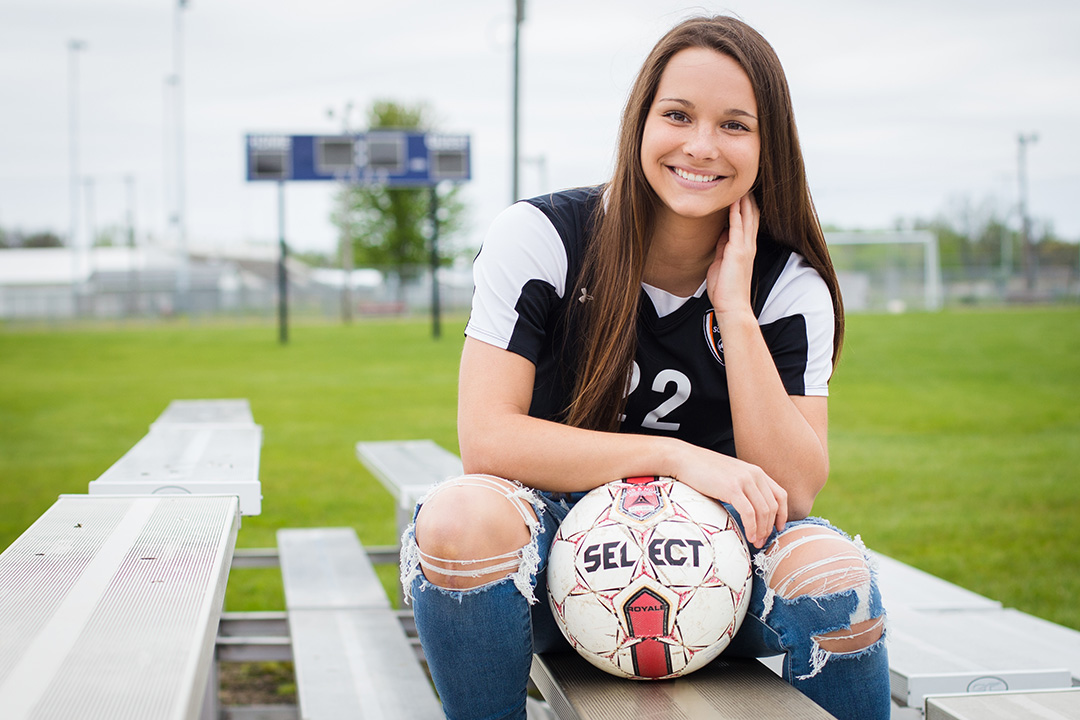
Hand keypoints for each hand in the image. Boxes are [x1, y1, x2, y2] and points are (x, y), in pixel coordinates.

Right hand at [673, 442, 786, 548]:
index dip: (783, 514)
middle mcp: (754, 474)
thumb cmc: (703, 469)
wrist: (685, 459)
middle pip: (773, 507)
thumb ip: (743, 487)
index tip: (778, 528)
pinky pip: (749, 513)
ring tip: (755, 541)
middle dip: (770, 527)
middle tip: (762, 540)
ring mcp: (744, 480)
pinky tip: (748, 535)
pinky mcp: (732, 488)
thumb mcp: (731, 475)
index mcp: (756, 472)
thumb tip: (749, 510)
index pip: (780, 495)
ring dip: (761, 530)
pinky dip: (751, 527)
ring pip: (763, 512)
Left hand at [706, 193, 759, 317]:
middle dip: (748, 197)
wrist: (732, 306)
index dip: (746, 205)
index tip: (741, 189)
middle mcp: (748, 245)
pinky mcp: (738, 251)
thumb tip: (720, 235)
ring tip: (741, 182)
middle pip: (751, 214)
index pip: (748, 221)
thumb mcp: (721, 263)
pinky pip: (737, 226)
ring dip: (743, 199)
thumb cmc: (725, 289)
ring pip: (747, 216)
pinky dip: (735, 212)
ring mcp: (744, 247)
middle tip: (745, 179)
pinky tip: (733, 199)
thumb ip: (722, 248)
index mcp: (744, 248)